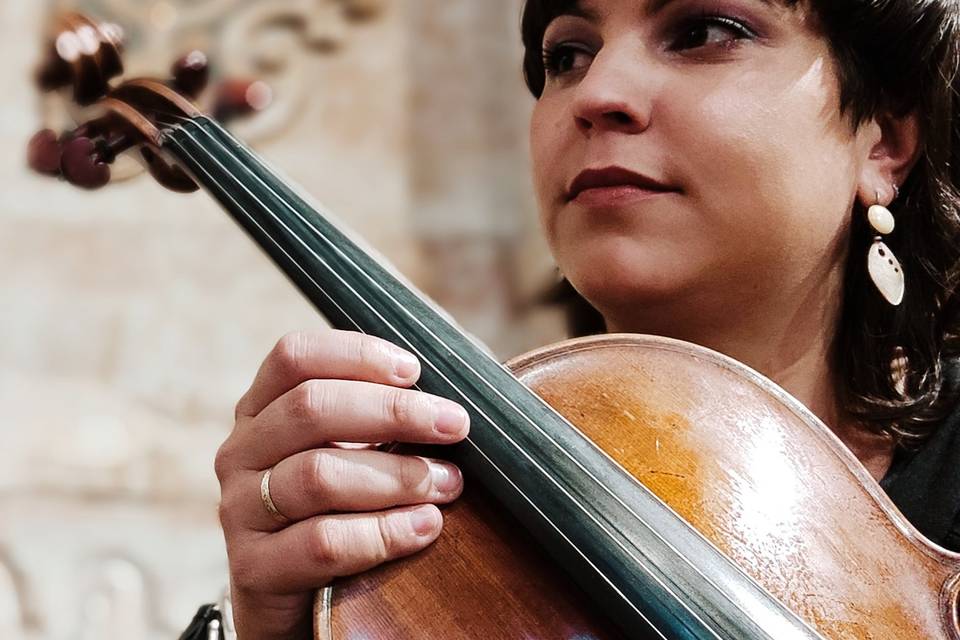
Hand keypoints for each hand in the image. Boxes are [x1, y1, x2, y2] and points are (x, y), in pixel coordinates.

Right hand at [215, 330, 469, 638]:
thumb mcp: (350, 452)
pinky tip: (426, 526)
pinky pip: (323, 542)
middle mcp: (242, 451)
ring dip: (397, 475)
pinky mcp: (255, 568)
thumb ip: (382, 417)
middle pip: (310, 408)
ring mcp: (241, 509)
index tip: (415, 371)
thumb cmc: (339, 510)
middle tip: (453, 424)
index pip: (294, 357)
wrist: (295, 603)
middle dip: (393, 412)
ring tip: (448, 483)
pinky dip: (384, 532)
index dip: (356, 355)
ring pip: (319, 475)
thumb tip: (453, 391)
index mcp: (262, 409)